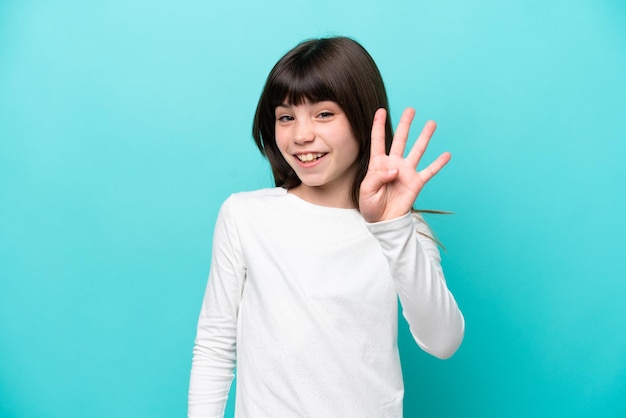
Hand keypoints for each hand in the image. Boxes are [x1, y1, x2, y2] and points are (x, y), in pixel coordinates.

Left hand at [359, 107, 450, 222]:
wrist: (383, 222)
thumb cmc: (371, 205)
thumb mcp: (366, 190)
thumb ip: (378, 177)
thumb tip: (395, 169)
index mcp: (378, 164)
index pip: (378, 141)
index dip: (379, 126)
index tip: (381, 111)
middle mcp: (394, 164)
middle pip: (400, 140)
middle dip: (405, 124)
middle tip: (411, 110)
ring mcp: (406, 172)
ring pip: (417, 150)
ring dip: (424, 137)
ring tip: (432, 123)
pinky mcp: (416, 183)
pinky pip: (429, 171)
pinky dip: (438, 163)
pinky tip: (446, 155)